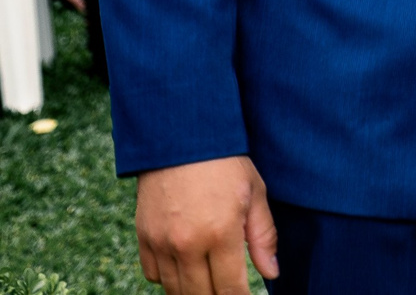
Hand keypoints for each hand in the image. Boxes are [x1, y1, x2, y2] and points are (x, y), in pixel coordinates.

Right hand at [135, 157, 279, 294]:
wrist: (181, 136)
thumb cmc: (225, 162)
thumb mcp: (255, 193)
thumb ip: (263, 238)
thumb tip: (271, 274)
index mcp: (221, 233)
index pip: (230, 289)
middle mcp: (187, 244)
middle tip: (229, 290)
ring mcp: (162, 242)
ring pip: (174, 290)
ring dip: (193, 291)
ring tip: (208, 283)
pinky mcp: (143, 236)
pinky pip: (152, 274)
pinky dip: (167, 278)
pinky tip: (184, 267)